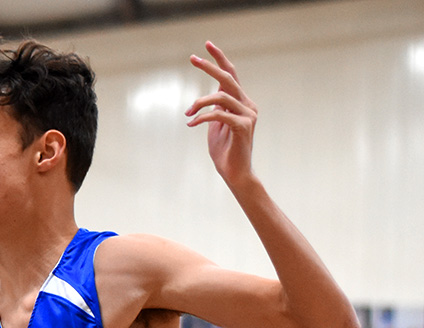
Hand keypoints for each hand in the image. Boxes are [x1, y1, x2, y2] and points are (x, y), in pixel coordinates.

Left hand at [185, 41, 257, 186]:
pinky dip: (202, 117)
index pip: (231, 75)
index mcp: (241, 103)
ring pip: (221, 96)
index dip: (219, 59)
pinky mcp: (243, 127)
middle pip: (227, 78)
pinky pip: (220, 115)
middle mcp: (247, 105)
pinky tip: (191, 123)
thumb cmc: (224, 152)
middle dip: (209, 66)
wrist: (235, 174)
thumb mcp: (215, 127)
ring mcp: (248, 115)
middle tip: (192, 58)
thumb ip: (213, 110)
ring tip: (187, 112)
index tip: (206, 45)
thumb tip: (204, 100)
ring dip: (199, 102)